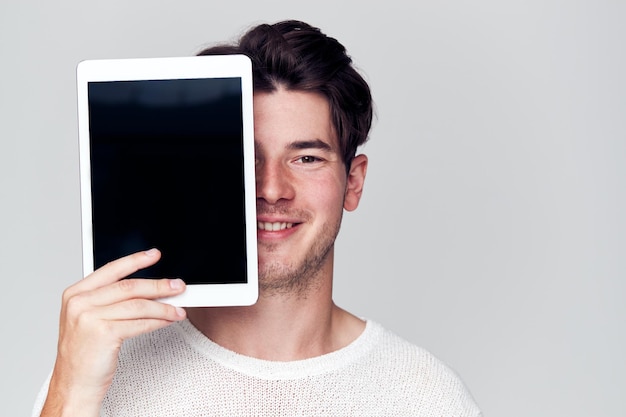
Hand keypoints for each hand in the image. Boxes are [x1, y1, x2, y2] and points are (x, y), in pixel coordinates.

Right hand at [41, 249, 185, 416]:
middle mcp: (79, 303)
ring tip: (178, 310)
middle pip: (128, 287)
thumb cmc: (84, 353)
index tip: (153, 255)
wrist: (73, 384)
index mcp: (75, 294)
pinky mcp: (103, 334)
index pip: (111, 270)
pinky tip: (167, 321)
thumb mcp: (88, 319)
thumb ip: (109, 300)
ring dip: (163, 307)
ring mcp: (89, 318)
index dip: (135, 260)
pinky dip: (158, 321)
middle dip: (158, 286)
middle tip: (178, 286)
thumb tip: (147, 287)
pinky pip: (139, 323)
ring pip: (138, 305)